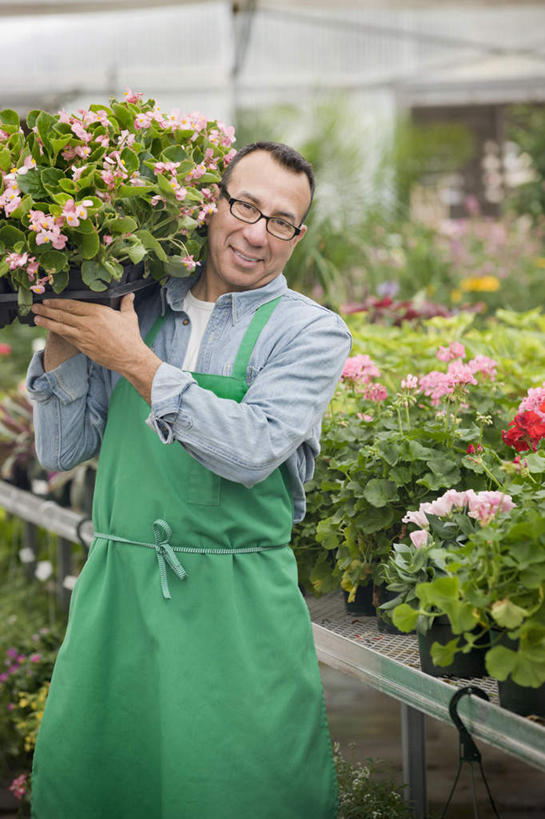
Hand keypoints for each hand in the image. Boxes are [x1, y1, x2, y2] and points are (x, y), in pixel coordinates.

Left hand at [32, 295, 161, 402]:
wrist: (130, 357)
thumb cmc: (130, 337)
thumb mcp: (129, 317)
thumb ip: (126, 304)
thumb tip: (130, 295)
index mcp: (97, 312)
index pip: (72, 304)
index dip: (58, 302)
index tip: (48, 300)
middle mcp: (87, 323)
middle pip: (62, 314)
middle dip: (47, 310)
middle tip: (35, 306)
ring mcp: (84, 336)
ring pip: (61, 327)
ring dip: (47, 322)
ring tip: (36, 318)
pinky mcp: (83, 347)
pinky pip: (67, 338)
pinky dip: (57, 333)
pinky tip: (50, 330)